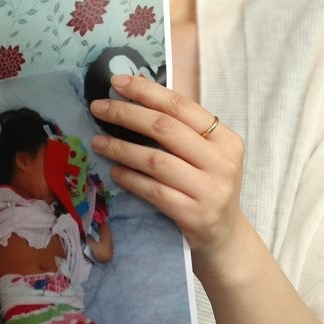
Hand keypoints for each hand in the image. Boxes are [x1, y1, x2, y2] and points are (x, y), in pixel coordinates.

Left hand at [89, 74, 248, 281]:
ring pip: (156, 160)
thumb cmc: (207, 190)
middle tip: (98, 108)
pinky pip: (154, 191)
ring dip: (121, 148)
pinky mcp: (195, 215)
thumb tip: (133, 99)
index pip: (181, 106)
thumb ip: (180, 132)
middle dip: (127, 114)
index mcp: (225, 139)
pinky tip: (114, 172)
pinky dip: (130, 179)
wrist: (225, 241)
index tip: (117, 82)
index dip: (146, 91)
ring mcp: (210, 190)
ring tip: (98, 142)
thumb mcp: (206, 157)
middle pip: (165, 128)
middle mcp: (222, 162)